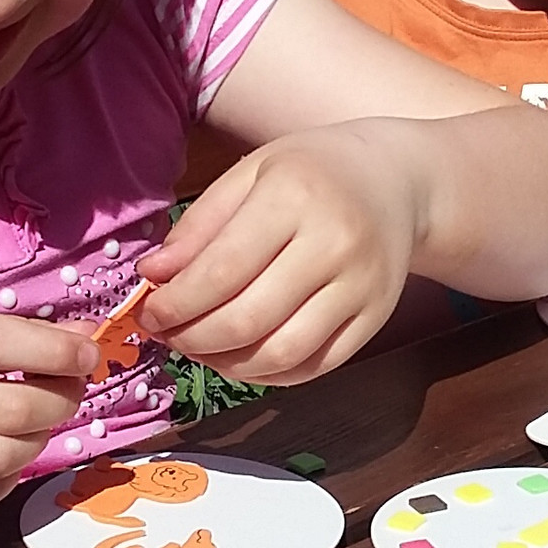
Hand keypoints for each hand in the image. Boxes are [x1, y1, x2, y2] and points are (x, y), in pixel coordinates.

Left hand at [137, 122, 417, 384]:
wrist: (398, 181)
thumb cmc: (314, 172)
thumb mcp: (251, 174)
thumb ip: (200, 225)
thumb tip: (154, 275)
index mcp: (294, 197)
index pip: (222, 270)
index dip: (177, 303)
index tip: (149, 314)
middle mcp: (334, 245)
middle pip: (248, 320)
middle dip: (193, 339)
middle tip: (169, 336)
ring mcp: (360, 287)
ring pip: (282, 354)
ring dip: (227, 364)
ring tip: (201, 349)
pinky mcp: (376, 318)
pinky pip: (315, 367)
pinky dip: (269, 375)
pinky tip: (243, 358)